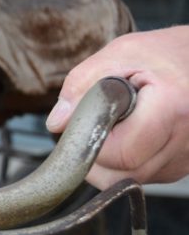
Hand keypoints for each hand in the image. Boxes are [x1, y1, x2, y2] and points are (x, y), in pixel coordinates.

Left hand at [46, 25, 188, 188]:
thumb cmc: (164, 54)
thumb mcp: (120, 54)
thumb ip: (82, 84)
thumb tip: (58, 122)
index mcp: (172, 110)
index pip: (120, 155)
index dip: (93, 144)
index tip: (88, 124)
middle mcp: (185, 142)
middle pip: (121, 176)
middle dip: (94, 157)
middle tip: (95, 127)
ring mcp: (185, 160)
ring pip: (127, 180)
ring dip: (108, 160)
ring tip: (116, 126)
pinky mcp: (180, 168)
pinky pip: (140, 176)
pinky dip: (125, 161)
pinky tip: (131, 134)